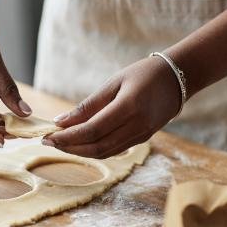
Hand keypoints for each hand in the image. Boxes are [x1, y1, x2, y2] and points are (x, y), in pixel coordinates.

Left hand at [42, 57, 180, 157]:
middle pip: (97, 147)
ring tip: (60, 144)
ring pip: (105, 152)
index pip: (92, 130)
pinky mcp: (143, 139)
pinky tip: (80, 143)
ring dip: (80, 151)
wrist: (178, 78)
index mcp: (129, 107)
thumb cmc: (143, 74)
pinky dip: (94, 149)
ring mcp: (142, 135)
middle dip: (70, 147)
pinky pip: (114, 150)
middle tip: (48, 142)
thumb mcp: (113, 83)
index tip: (48, 136)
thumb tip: (61, 122)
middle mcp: (137, 125)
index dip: (68, 137)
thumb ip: (88, 106)